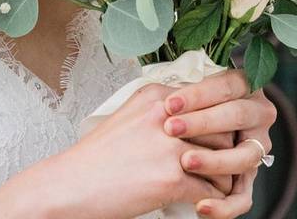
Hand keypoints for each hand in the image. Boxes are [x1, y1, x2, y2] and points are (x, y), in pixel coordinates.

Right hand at [0, 83, 224, 218]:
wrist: (70, 184)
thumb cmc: (98, 157)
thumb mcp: (131, 117)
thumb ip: (164, 112)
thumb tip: (197, 119)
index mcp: (157, 96)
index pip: (210, 101)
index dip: (219, 121)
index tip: (222, 134)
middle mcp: (166, 115)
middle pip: (222, 128)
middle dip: (226, 149)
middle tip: (223, 163)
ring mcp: (169, 147)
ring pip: (224, 159)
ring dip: (224, 174)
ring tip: (215, 183)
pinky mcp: (171, 178)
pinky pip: (213, 189)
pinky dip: (213, 199)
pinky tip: (203, 200)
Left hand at [162, 71, 276, 217]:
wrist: (161, 147)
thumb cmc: (168, 117)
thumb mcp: (175, 99)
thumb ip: (180, 97)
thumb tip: (166, 101)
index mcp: (242, 87)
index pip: (227, 85)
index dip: (199, 94)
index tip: (169, 104)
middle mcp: (256, 116)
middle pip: (237, 115)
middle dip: (203, 122)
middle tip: (171, 129)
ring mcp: (255, 148)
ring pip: (245, 156)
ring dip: (216, 160)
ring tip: (185, 162)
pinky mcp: (247, 180)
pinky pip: (243, 196)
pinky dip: (224, 205)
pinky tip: (201, 206)